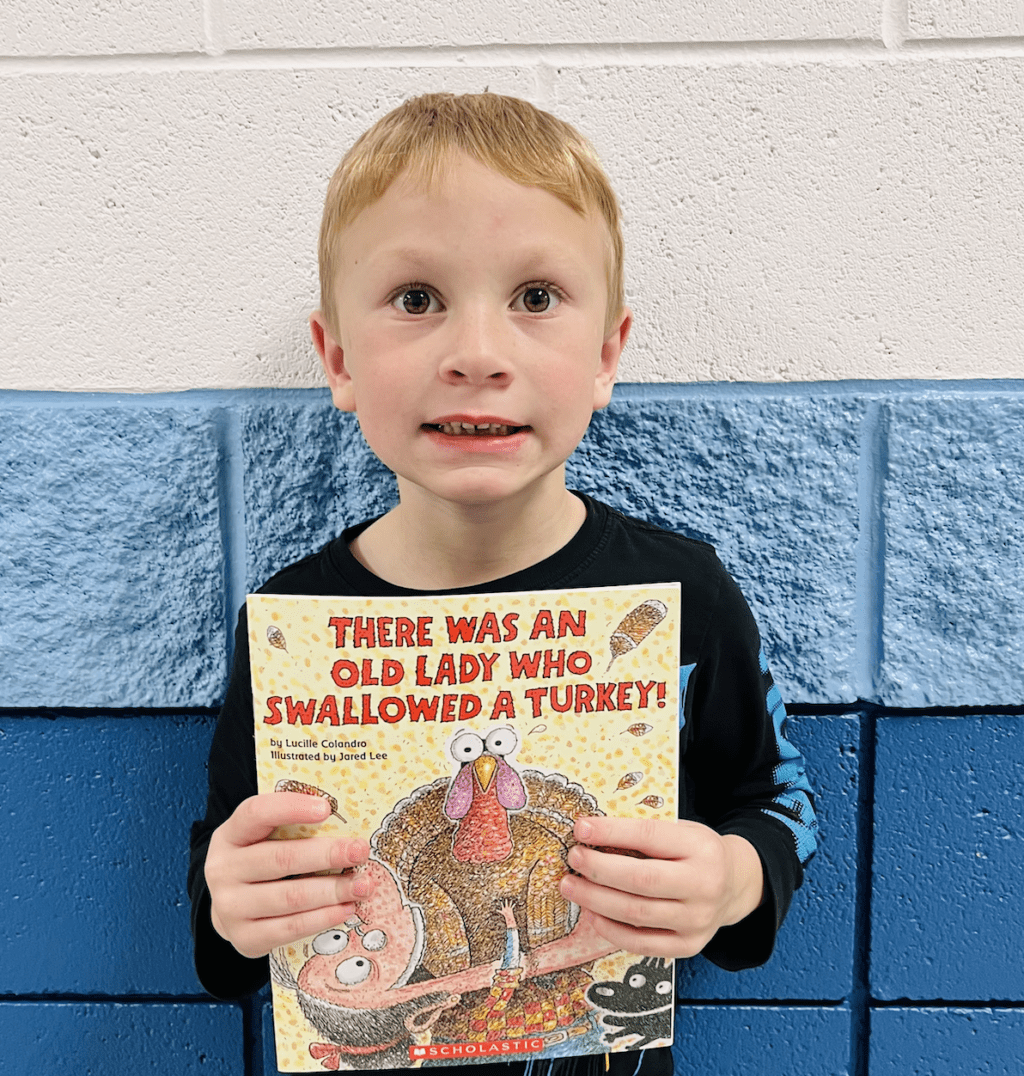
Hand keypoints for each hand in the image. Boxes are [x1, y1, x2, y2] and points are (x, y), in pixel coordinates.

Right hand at [205, 791, 372, 958]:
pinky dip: (322, 918)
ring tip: (362, 885)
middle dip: (327, 855)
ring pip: (290, 897)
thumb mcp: (263, 836)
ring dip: (332, 890)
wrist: (230, 906)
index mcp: (230, 835)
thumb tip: (345, 822)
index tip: (326, 808)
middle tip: (359, 851)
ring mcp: (229, 907)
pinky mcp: (244, 938)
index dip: (290, 808)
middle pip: (281, 859)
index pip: (256, 813)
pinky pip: (290, 928)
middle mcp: (222, 870)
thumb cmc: (259, 860)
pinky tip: (345, 908)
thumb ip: (292, 826)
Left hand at [558, 817, 763, 958]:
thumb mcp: (681, 831)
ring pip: (636, 913)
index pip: (648, 837)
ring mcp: (697, 920)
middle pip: (640, 879)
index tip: (581, 829)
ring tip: (571, 886)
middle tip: (573, 859)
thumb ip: (644, 834)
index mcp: (701, 848)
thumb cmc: (696, 852)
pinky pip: (642, 942)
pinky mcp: (688, 946)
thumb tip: (590, 834)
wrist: (734, 885)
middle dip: (599, 869)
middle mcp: (704, 885)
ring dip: (596, 899)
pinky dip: (611, 930)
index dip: (610, 833)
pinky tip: (592, 914)